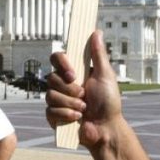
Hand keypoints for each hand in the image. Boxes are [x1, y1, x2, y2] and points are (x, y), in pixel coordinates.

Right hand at [46, 30, 122, 148]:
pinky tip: (77, 118)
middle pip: (51, 77)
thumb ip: (99, 54)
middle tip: (84, 95)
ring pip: (50, 95)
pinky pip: (50, 111)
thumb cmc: (109, 102)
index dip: (61, 63)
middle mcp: (63, 84)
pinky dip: (66, 115)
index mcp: (74, 71)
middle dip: (70, 89)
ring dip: (71, 103)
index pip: (56, 58)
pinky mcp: (54, 116)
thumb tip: (96, 31)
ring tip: (84, 108)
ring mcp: (57, 100)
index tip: (73, 73)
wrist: (106, 128)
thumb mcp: (106, 75)